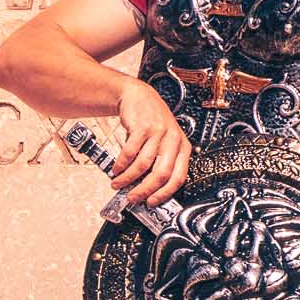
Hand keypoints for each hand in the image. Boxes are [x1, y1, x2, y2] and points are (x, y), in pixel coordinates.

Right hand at [111, 79, 192, 206]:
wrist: (139, 97)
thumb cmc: (152, 122)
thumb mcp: (164, 142)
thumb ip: (159, 162)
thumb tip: (146, 189)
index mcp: (183, 147)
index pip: (179, 177)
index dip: (164, 193)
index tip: (152, 202)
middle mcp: (173, 140)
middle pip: (161, 173)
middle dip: (144, 190)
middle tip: (133, 197)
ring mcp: (158, 133)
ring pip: (144, 165)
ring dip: (128, 178)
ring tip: (118, 183)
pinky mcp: (142, 127)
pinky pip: (130, 152)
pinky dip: (121, 165)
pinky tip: (116, 169)